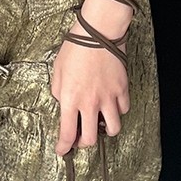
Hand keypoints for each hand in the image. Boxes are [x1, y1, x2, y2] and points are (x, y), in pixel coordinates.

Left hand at [50, 13, 130, 155]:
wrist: (98, 31)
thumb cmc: (76, 46)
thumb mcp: (57, 70)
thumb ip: (57, 91)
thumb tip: (62, 101)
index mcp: (70, 98)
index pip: (67, 133)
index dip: (64, 147)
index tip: (62, 150)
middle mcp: (89, 103)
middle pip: (89, 139)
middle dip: (83, 143)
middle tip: (80, 137)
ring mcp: (108, 97)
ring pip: (112, 128)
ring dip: (105, 130)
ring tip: (99, 123)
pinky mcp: (122, 89)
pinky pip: (123, 109)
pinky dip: (118, 111)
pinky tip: (112, 105)